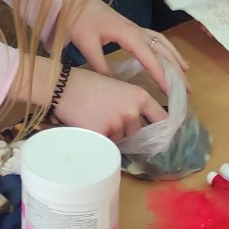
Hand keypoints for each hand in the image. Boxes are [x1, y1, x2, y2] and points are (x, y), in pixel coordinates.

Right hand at [52, 67, 167, 140]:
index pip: (162, 118)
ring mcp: (118, 125)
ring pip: (121, 139)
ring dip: (112, 135)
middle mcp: (133, 112)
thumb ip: (132, 103)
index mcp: (140, 97)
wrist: (64, 87)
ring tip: (96, 118)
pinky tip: (90, 125)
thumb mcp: (118, 87)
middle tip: (108, 116)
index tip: (164, 134)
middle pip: (137, 131)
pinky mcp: (103, 135)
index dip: (163, 127)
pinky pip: (107, 145)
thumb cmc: (88, 83)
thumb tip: (142, 122)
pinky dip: (99, 139)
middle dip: (126, 129)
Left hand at [63, 0, 189, 95]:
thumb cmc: (79, 19)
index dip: (160, 74)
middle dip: (176, 68)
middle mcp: (136, 30)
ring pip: (162, 41)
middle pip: (162, 49)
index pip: (149, 57)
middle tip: (187, 88)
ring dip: (175, 56)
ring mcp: (135, 27)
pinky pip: (155, 37)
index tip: (170, 90)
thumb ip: (100, 64)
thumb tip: (113, 84)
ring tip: (185, 71)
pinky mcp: (131, 27)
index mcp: (127, 34)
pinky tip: (168, 55)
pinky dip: (166, 47)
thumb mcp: (86, 44)